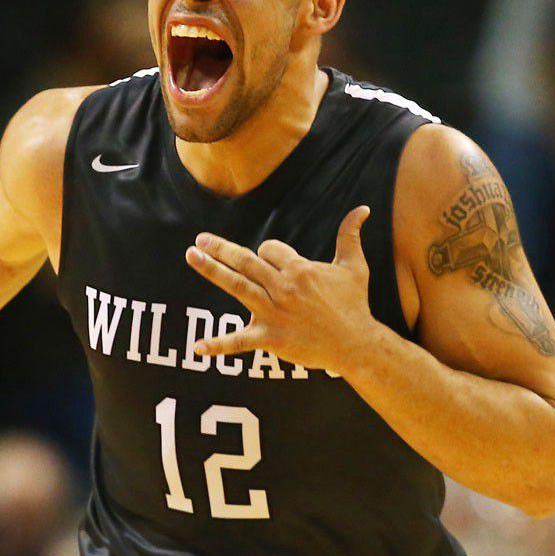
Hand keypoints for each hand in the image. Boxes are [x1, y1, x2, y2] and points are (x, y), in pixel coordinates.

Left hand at [184, 206, 376, 372]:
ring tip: (192, 256)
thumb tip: (362, 208)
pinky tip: (198, 347)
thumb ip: (351, 235)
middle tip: (199, 240)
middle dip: (220, 249)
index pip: (269, 250)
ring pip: (237, 286)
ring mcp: (274, 313)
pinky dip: (219, 345)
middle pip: (246, 262)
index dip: (267, 253)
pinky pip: (240, 341)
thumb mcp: (354, 266)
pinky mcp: (271, 338)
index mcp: (299, 269)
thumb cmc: (354, 304)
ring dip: (212, 270)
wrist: (356, 343)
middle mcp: (283, 287)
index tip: (270, 262)